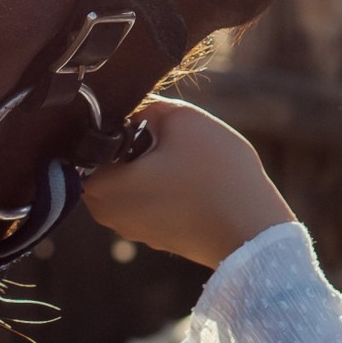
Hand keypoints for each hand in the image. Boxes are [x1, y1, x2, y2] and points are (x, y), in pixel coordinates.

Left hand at [79, 96, 297, 269]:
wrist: (253, 230)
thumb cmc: (216, 175)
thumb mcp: (184, 119)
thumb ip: (148, 106)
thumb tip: (136, 108)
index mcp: (101, 186)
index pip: (88, 142)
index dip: (115, 122)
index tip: (143, 118)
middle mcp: (108, 214)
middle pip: (108, 162)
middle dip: (132, 145)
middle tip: (165, 135)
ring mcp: (132, 230)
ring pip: (130, 181)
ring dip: (149, 165)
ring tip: (183, 157)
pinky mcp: (157, 236)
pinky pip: (149, 200)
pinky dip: (164, 186)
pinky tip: (192, 179)